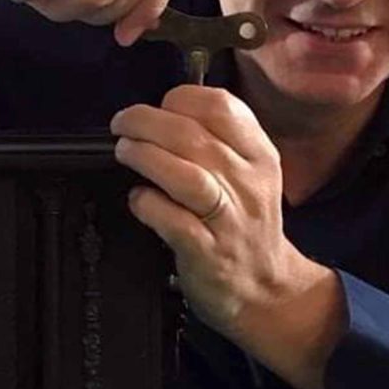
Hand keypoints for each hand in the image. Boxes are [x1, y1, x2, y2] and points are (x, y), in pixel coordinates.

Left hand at [110, 85, 311, 337]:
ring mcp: (229, 220)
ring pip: (186, 175)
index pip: (221, 106)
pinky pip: (174, 221)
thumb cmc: (246, 225)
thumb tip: (162, 112)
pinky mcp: (208, 252)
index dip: (179, 99)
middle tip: (122, 125)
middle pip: (193, 136)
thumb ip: (218, 140)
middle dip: (146, 122)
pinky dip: (149, 204)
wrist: (266, 289)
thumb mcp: (250, 173)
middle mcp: (248, 183)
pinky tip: (138, 199)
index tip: (157, 106)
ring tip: (124, 151)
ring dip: (146, 156)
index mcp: (259, 155)